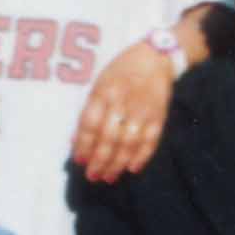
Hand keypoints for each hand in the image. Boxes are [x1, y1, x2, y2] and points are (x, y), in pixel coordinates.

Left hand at [71, 41, 179, 183]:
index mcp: (103, 93)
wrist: (156, 57)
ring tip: (109, 177)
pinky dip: (142, 156)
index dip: (83, 145)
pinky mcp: (159, 116)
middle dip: (99, 160)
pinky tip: (132, 168)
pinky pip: (151, 140)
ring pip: (129, 143)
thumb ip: (89, 111)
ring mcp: (142, 110)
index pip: (90, 124)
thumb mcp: (99, 84)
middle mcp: (122, 102)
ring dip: (118, 163)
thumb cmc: (121, 71)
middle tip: (92, 176)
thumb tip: (75, 140)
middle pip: (109, 138)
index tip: (79, 161)